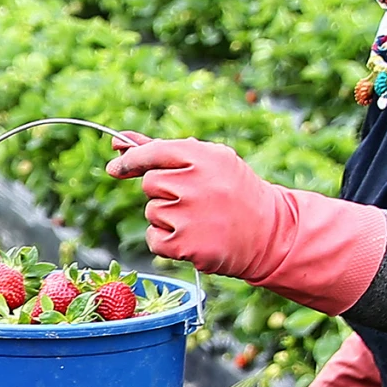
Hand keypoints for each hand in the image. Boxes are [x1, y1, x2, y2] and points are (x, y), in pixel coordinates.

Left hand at [106, 135, 386, 314]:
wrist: (270, 233)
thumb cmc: (234, 192)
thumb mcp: (209, 163)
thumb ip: (162, 150)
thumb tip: (117, 141)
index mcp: (204, 157)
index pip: (153, 152)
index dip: (130, 159)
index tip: (115, 167)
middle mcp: (196, 184)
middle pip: (149, 184)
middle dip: (163, 192)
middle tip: (194, 200)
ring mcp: (190, 215)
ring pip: (151, 212)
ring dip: (167, 217)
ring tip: (201, 219)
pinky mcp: (185, 244)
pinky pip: (153, 238)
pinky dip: (165, 241)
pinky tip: (192, 238)